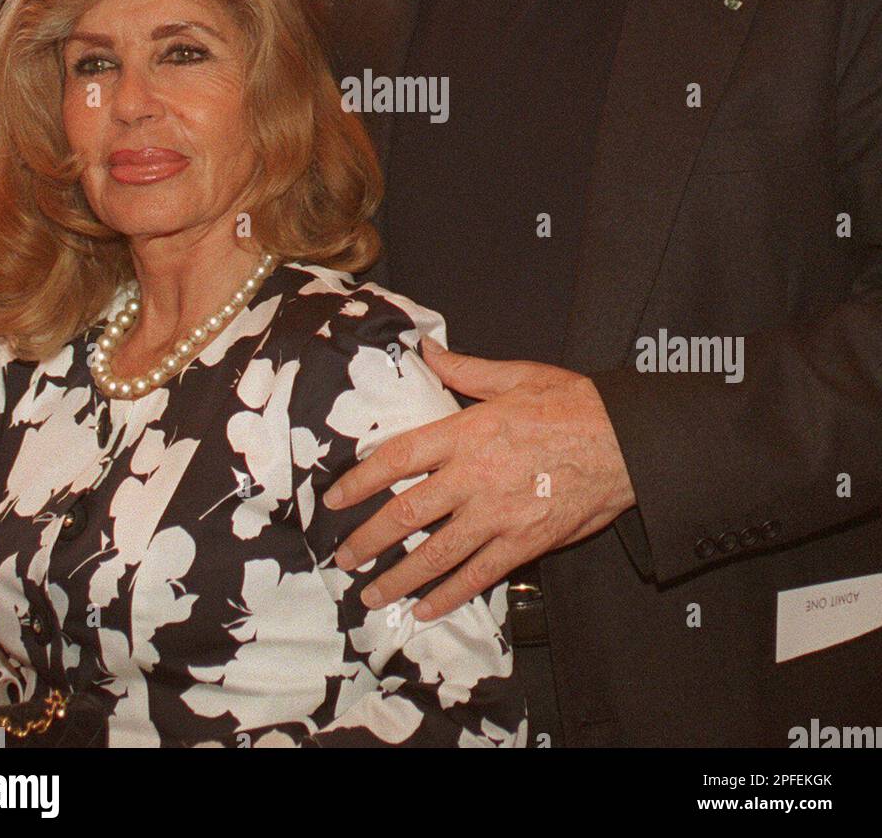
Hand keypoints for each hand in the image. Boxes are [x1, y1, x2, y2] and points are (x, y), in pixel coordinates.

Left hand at [324, 337, 635, 620]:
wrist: (626, 442)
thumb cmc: (573, 403)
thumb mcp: (516, 376)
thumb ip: (465, 370)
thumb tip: (427, 350)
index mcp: (467, 432)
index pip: (398, 458)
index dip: (360, 481)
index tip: (335, 498)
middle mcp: (474, 477)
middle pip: (407, 513)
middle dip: (369, 539)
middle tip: (343, 557)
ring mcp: (498, 516)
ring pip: (435, 554)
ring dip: (398, 577)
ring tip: (370, 593)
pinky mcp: (524, 544)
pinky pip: (478, 576)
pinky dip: (448, 596)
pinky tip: (425, 609)